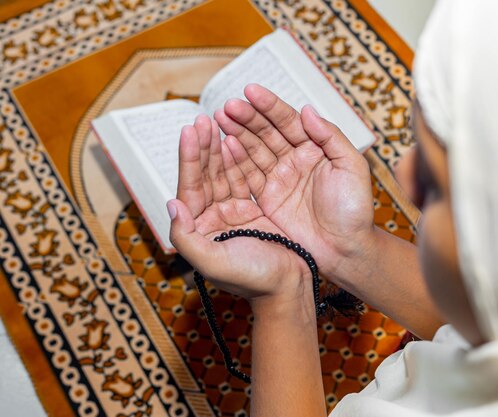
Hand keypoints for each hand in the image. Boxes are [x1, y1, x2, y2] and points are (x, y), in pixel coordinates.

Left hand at [167, 115, 311, 306]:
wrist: (288, 288)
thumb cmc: (253, 280)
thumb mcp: (213, 263)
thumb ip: (185, 237)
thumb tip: (170, 204)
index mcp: (199, 230)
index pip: (190, 187)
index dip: (189, 159)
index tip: (190, 131)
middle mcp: (212, 219)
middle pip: (204, 176)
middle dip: (203, 147)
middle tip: (203, 119)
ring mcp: (233, 213)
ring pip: (222, 174)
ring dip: (219, 149)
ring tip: (217, 122)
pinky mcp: (253, 211)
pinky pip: (243, 179)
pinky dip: (239, 161)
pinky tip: (235, 142)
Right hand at [214, 84, 375, 283]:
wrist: (345, 250)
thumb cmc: (354, 210)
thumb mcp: (352, 168)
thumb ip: (331, 137)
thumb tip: (306, 110)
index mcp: (316, 148)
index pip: (289, 121)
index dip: (270, 106)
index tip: (250, 91)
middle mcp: (295, 160)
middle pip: (267, 132)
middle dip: (247, 117)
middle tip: (229, 106)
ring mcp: (280, 179)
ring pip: (254, 151)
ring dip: (236, 134)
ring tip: (219, 118)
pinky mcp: (268, 199)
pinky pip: (248, 176)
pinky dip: (234, 161)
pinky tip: (223, 145)